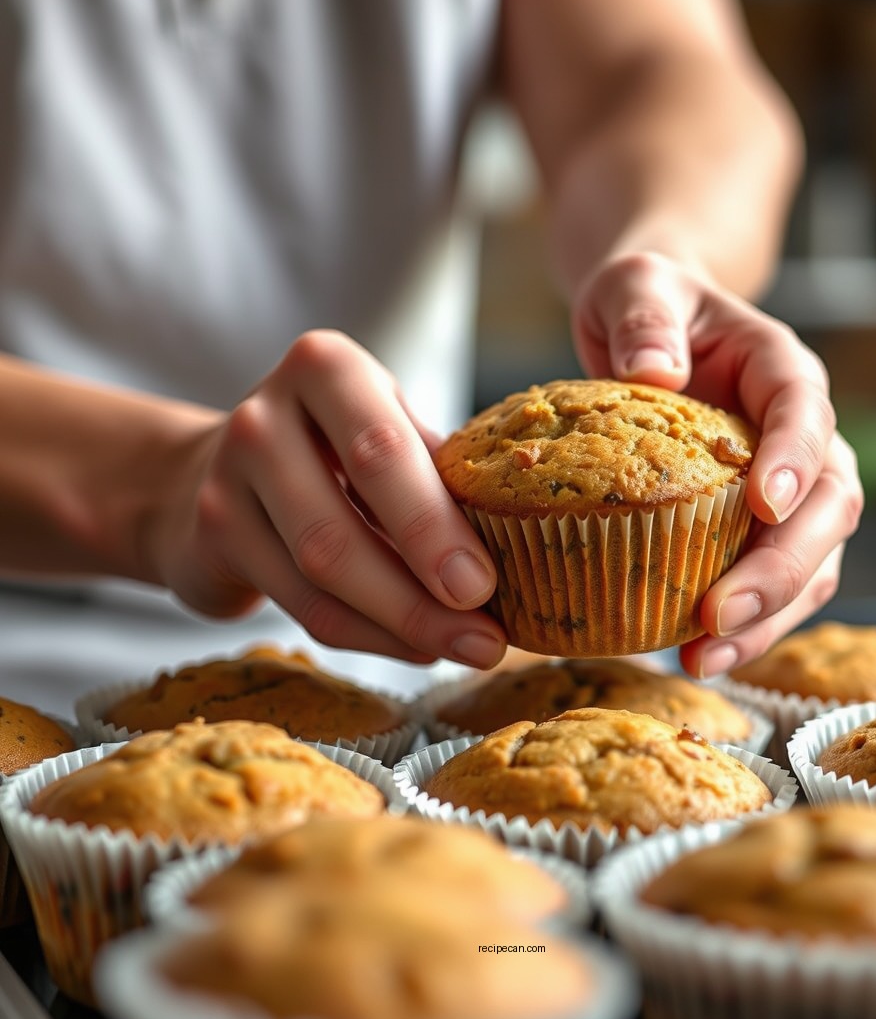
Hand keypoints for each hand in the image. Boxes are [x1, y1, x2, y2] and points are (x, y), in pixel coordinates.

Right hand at [148, 330, 506, 668]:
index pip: (383, 454)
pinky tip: (415, 645)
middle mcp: (264, 418)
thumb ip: (438, 471)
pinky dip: (368, 636)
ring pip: (318, 579)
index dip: (432, 529)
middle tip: (485, 640)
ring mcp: (227, 481)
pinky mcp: (211, 540)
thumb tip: (521, 539)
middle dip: (419, 597)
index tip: (483, 587)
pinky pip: (300, 608)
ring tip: (462, 648)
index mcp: (325, 369)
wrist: (213, 468)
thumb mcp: (386, 427)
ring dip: (400, 627)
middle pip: (340, 530)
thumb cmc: (334, 446)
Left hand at [572, 252, 863, 675]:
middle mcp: (800, 433)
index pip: (805, 413)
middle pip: (827, 504)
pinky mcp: (759, 528)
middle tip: (719, 613)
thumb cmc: (645, 307)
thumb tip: (655, 370)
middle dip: (781, 567)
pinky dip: (748, 626)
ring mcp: (789, 486)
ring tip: (704, 657)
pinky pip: (776, 584)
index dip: (793, 461)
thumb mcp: (635, 288)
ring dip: (769, 616)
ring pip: (815, 560)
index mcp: (779, 370)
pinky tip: (695, 654)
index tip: (762, 505)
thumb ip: (646, 317)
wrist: (648, 330)